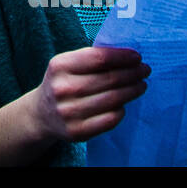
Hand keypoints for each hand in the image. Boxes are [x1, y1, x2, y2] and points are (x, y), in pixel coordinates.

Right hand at [33, 46, 149, 142]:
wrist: (41, 114)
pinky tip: (124, 104)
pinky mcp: (77, 131)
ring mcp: (69, 112)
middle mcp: (62, 88)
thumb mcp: (67, 65)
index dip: (122, 57)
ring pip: (113, 99)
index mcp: (59, 66)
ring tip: (141, 85)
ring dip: (132, 91)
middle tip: (145, 70)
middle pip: (109, 79)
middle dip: (132, 73)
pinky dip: (121, 110)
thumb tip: (128, 57)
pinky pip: (110, 119)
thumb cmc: (62, 83)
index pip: (99, 58)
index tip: (137, 57)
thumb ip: (91, 58)